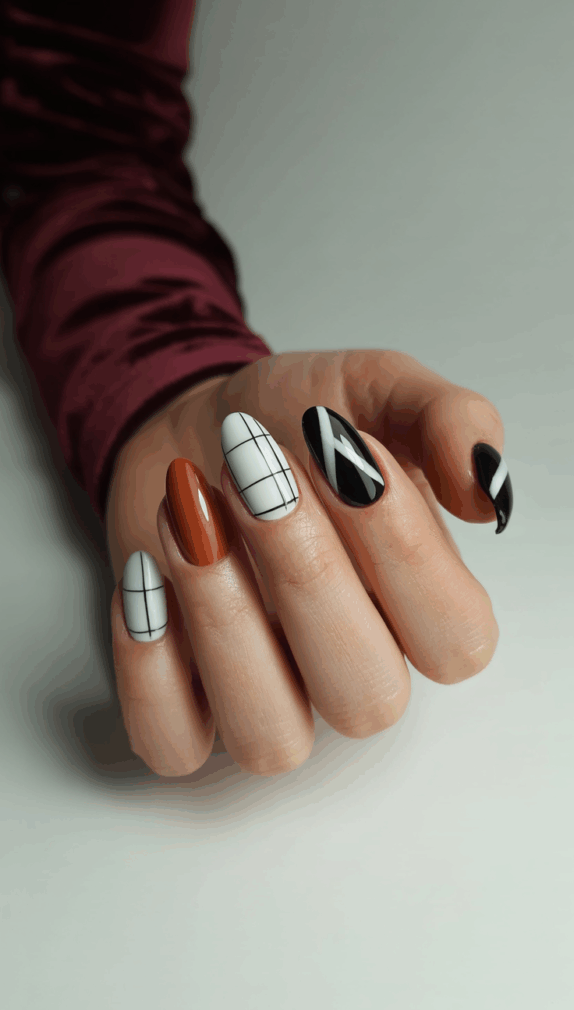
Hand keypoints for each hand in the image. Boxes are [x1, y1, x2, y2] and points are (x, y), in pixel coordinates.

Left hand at [106, 350, 508, 775]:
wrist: (202, 420)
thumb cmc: (298, 418)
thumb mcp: (380, 389)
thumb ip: (447, 423)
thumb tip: (485, 490)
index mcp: (418, 607)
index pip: (454, 639)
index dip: (407, 552)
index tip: (347, 448)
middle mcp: (351, 666)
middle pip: (365, 697)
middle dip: (306, 574)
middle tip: (254, 472)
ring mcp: (269, 693)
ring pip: (271, 738)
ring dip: (222, 620)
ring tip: (188, 513)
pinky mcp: (184, 699)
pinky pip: (171, 743)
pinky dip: (148, 667)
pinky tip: (146, 574)